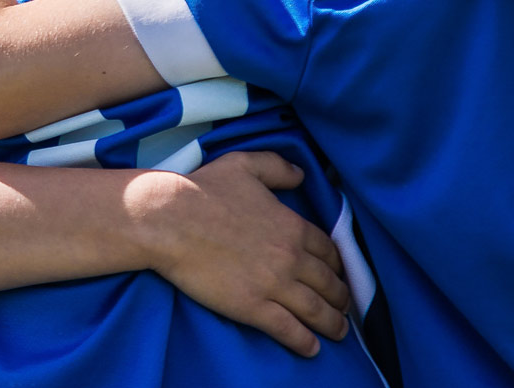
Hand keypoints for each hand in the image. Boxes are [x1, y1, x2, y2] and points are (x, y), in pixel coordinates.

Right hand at [138, 152, 350, 356]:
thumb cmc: (202, 190)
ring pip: (316, 311)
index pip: (329, 252)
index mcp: (292, 226)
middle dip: (341, 298)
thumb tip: (301, 174)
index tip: (339, 275)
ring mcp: (274, 285)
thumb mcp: (244, 165)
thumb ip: (277, 168)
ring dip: (332, 324)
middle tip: (344, 307)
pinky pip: (288, 329)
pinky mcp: (252, 307)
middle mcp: (291, 258)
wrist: (168, 219)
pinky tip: (312, 348)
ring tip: (338, 332)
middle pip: (329, 284)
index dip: (338, 266)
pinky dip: (305, 342)